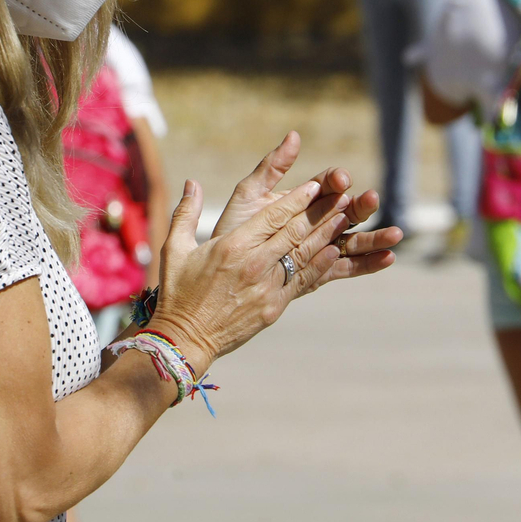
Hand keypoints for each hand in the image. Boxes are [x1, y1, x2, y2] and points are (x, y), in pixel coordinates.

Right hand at [149, 178, 350, 370]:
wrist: (185, 339)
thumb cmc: (178, 292)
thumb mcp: (175, 249)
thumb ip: (186, 213)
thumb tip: (193, 182)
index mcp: (232, 246)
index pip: (273, 216)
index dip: (297, 199)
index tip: (315, 185)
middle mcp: (254, 264)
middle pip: (295, 231)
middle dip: (320, 211)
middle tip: (341, 194)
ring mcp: (266, 287)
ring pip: (304, 254)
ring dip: (327, 233)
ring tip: (346, 216)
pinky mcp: (274, 307)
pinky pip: (302, 280)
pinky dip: (320, 264)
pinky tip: (335, 250)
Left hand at [212, 132, 401, 282]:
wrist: (224, 271)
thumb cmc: (234, 229)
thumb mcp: (249, 195)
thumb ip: (272, 167)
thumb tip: (294, 135)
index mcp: (303, 199)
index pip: (327, 186)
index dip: (336, 181)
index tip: (340, 180)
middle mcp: (318, 221)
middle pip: (347, 211)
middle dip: (362, 206)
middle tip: (371, 199)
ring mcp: (322, 247)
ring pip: (354, 240)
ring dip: (375, 236)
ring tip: (396, 234)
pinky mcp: (322, 272)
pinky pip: (349, 267)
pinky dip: (369, 263)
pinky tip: (388, 258)